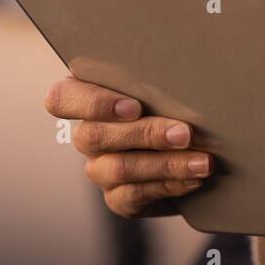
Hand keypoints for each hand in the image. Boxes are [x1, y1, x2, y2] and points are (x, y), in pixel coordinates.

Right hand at [44, 76, 213, 217]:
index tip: (134, 106)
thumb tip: (188, 65)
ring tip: (202, 162)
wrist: (191, 150)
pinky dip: (169, 186)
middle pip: (94, 136)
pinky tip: (194, 179)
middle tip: (185, 133)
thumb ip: (159, 80)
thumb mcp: (164, 88)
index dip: (93, 104)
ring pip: (119, 169)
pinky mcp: (118, 198)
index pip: (62, 99)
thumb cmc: (174, 105)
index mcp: (88, 100)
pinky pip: (135, 195)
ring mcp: (100, 169)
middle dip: (145, 134)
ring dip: (166, 164)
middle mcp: (88, 136)